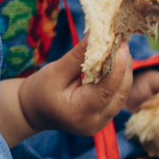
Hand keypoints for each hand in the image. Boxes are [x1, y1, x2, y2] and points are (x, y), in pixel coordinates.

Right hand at [6, 42, 128, 142]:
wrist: (34, 111)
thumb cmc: (39, 91)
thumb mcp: (54, 72)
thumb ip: (77, 57)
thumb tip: (96, 37)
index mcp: (80, 112)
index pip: (107, 89)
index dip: (118, 66)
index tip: (121, 44)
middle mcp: (96, 121)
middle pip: (120, 92)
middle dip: (124, 66)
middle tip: (122, 41)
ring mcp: (102, 121)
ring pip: (122, 94)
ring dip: (124, 70)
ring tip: (121, 48)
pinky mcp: (105, 116)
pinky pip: (117, 95)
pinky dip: (118, 78)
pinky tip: (116, 62)